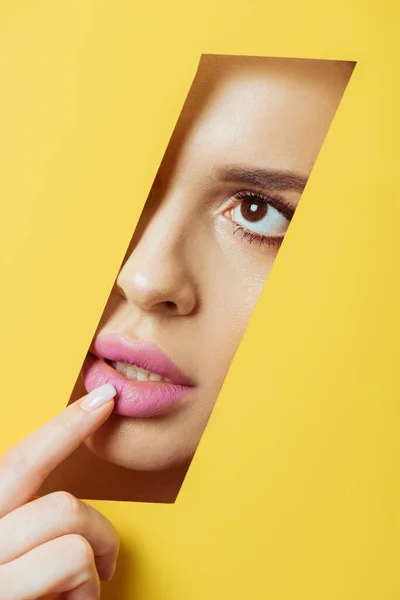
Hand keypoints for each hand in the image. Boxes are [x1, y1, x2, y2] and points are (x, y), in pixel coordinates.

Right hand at [0, 383, 119, 598]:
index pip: (19, 462)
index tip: (103, 400)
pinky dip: (87, 592)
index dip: (65, 427)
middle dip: (95, 524)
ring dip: (90, 567)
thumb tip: (60, 509)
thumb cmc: (10, 595)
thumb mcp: (4, 557)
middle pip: (57, 501)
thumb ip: (19, 527)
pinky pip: (71, 565)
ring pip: (71, 531)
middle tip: (105, 554)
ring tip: (79, 598)